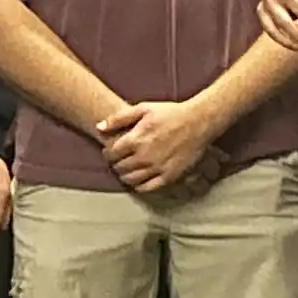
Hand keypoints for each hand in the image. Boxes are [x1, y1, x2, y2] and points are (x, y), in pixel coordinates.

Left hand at [94, 96, 215, 195]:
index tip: (112, 151)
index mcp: (135, 140)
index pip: (110, 154)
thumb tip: (99, 128)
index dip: (108, 153)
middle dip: (116, 164)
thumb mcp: (143, 108)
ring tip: (129, 169)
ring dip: (125, 176)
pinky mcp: (169, 176)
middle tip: (120, 160)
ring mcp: (156, 168)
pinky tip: (140, 179)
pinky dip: (139, 186)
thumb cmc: (171, 113)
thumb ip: (119, 118)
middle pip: (119, 168)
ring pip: (130, 180)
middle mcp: (144, 156)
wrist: (198, 122)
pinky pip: (147, 188)